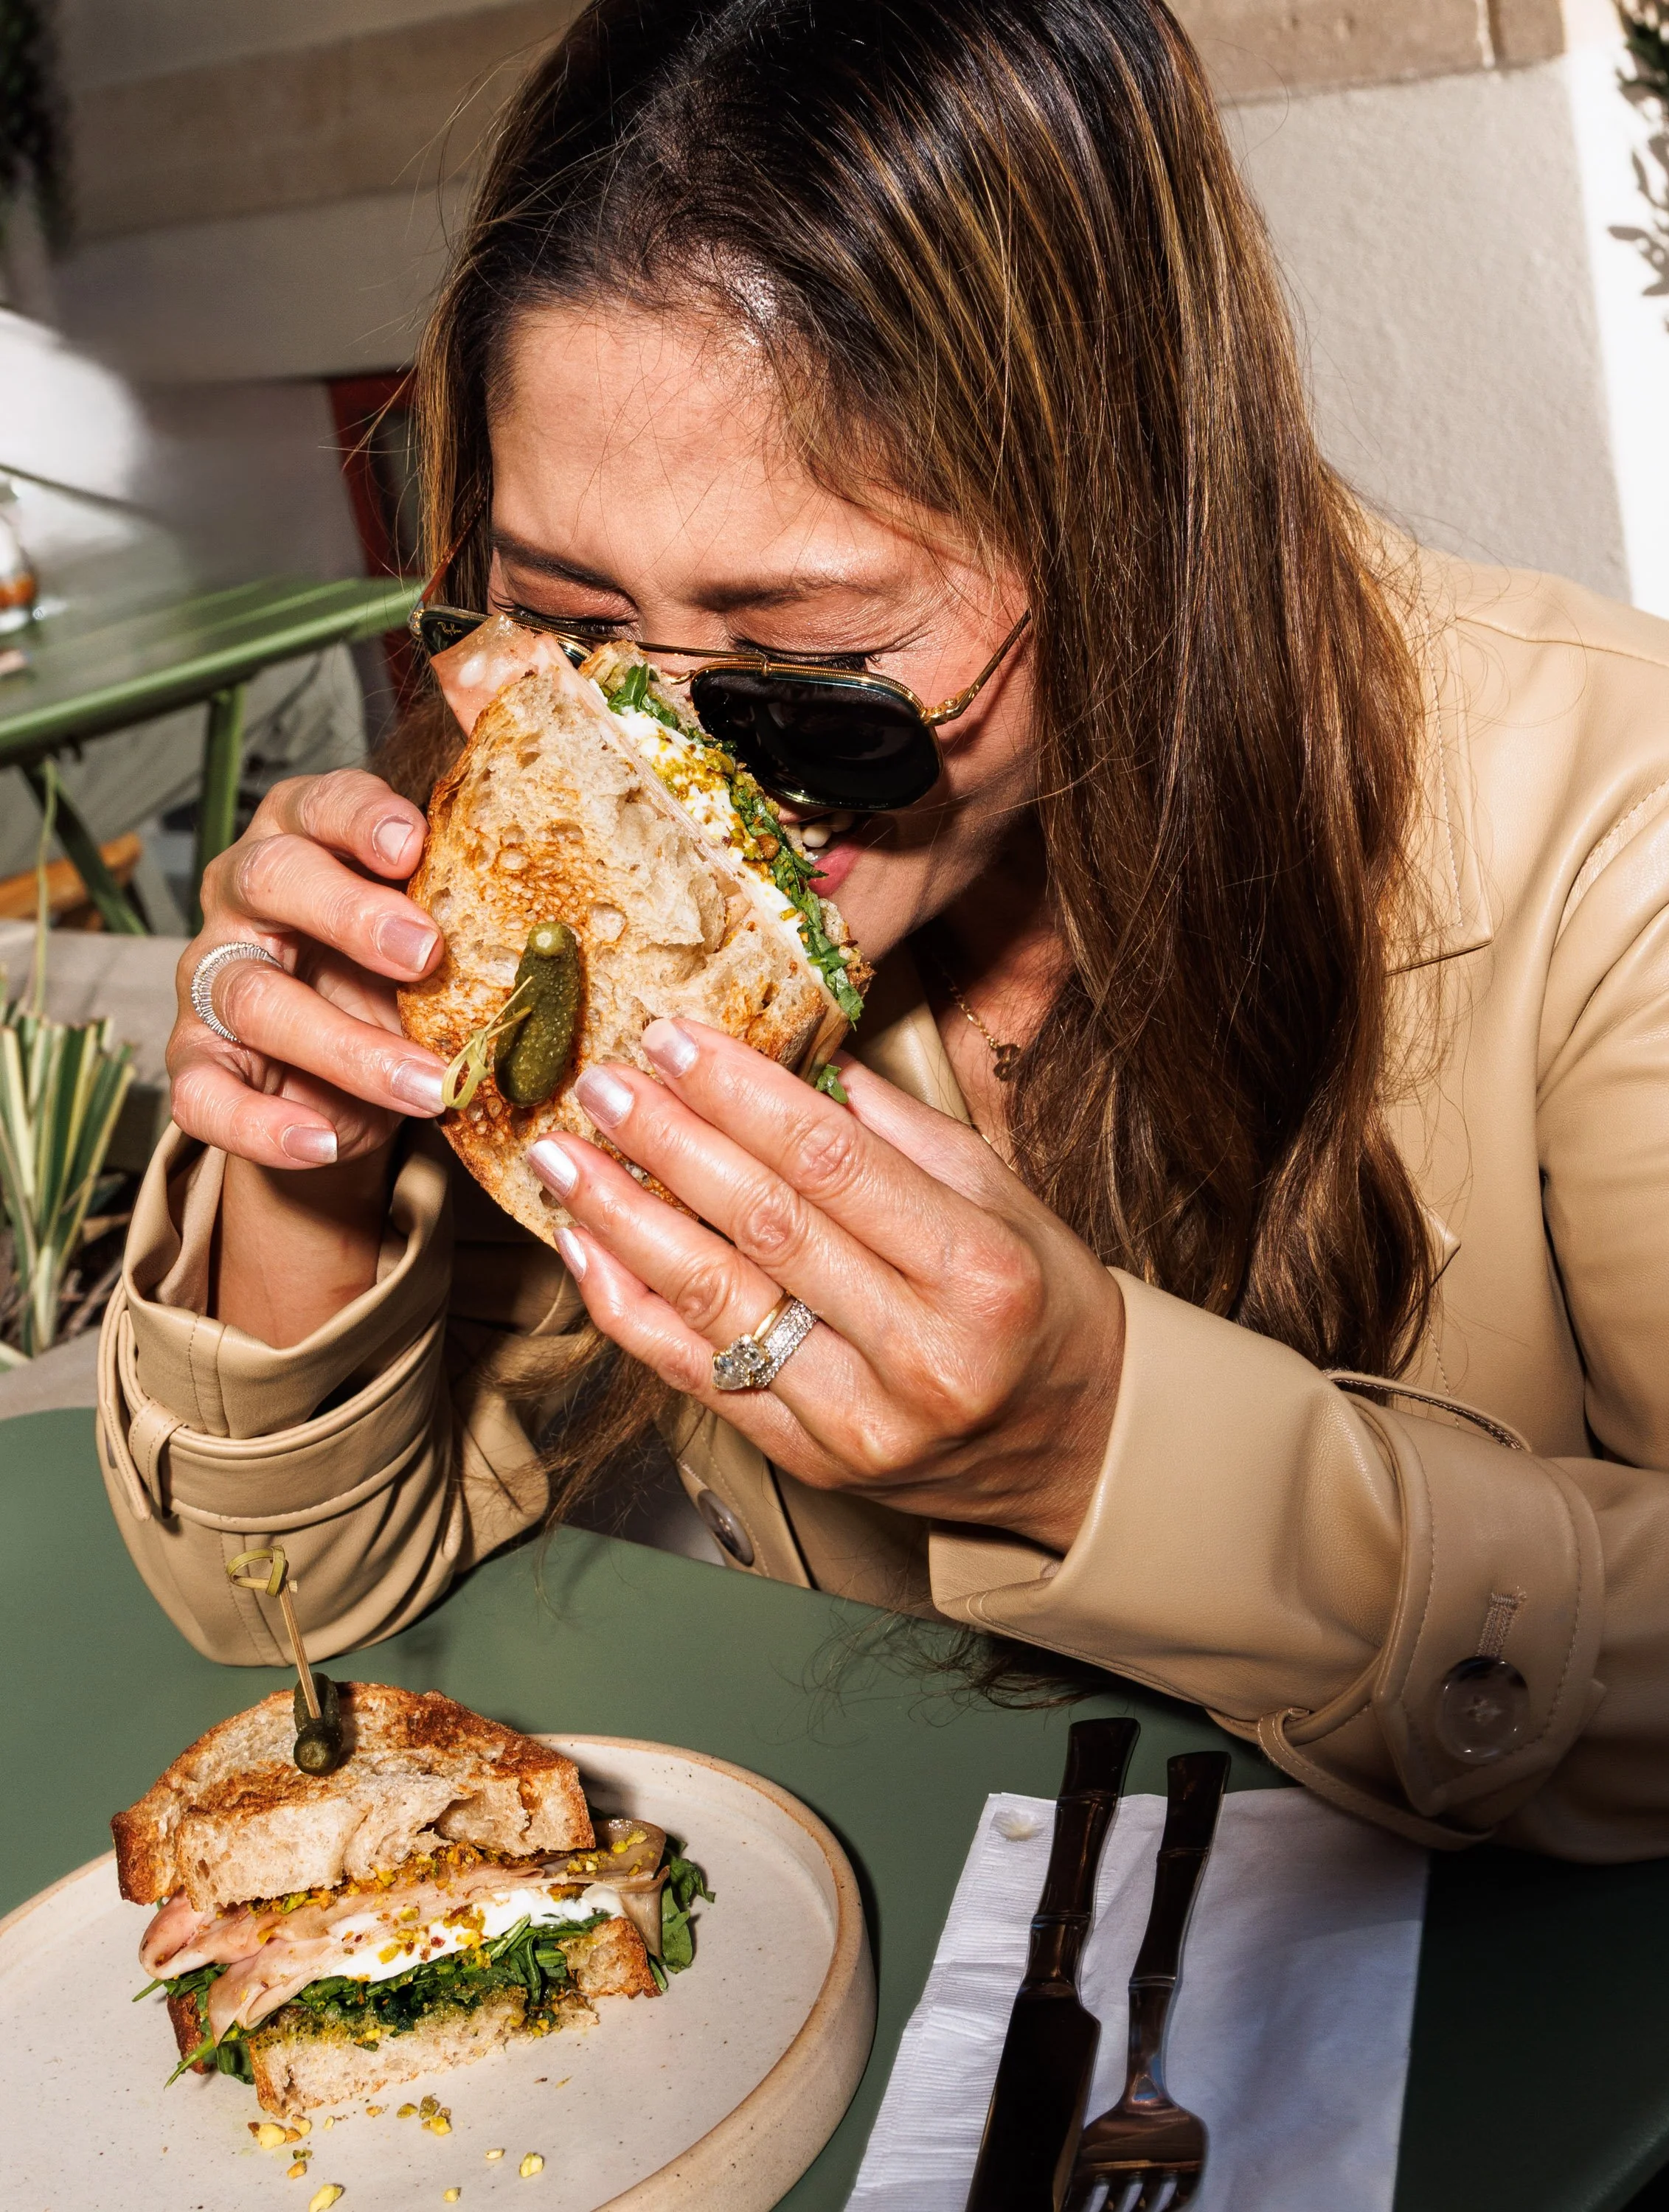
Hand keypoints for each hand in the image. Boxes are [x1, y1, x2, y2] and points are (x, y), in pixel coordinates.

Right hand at [167, 770, 448, 1167]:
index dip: (362, 818)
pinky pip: (204, 1095)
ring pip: (257, 997)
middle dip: (350, 913)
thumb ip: (467, 898)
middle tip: (425, 953)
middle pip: (273, 878)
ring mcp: (212, 979)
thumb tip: (550, 881)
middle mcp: (246, 898)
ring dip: (348, 1048)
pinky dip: (263, 1125)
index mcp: (305, 840)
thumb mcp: (435, 932)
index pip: (320, 804)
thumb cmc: (395, 976)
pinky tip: (323, 1141)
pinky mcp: (197, 1061)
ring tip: (429, 1086)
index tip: (415, 845)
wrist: (350, 1077)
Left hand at [527, 1020, 1124, 1552]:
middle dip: (668, 1143)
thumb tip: (792, 1047)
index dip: (741, 1095)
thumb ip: (899, 1129)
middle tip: (601, 1084)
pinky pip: (696, 1377)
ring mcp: (860, 1422)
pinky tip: (583, 1250)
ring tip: (564, 1158)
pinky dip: (628, 1310)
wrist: (1074, 1448)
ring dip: (622, 1221)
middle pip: (765, 1226)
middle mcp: (921, 1354)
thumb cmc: (1040, 1306)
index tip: (673, 1040)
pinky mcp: (811, 1462)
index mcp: (980, 1272)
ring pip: (714, 1303)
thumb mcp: (1003, 1198)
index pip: (834, 1163)